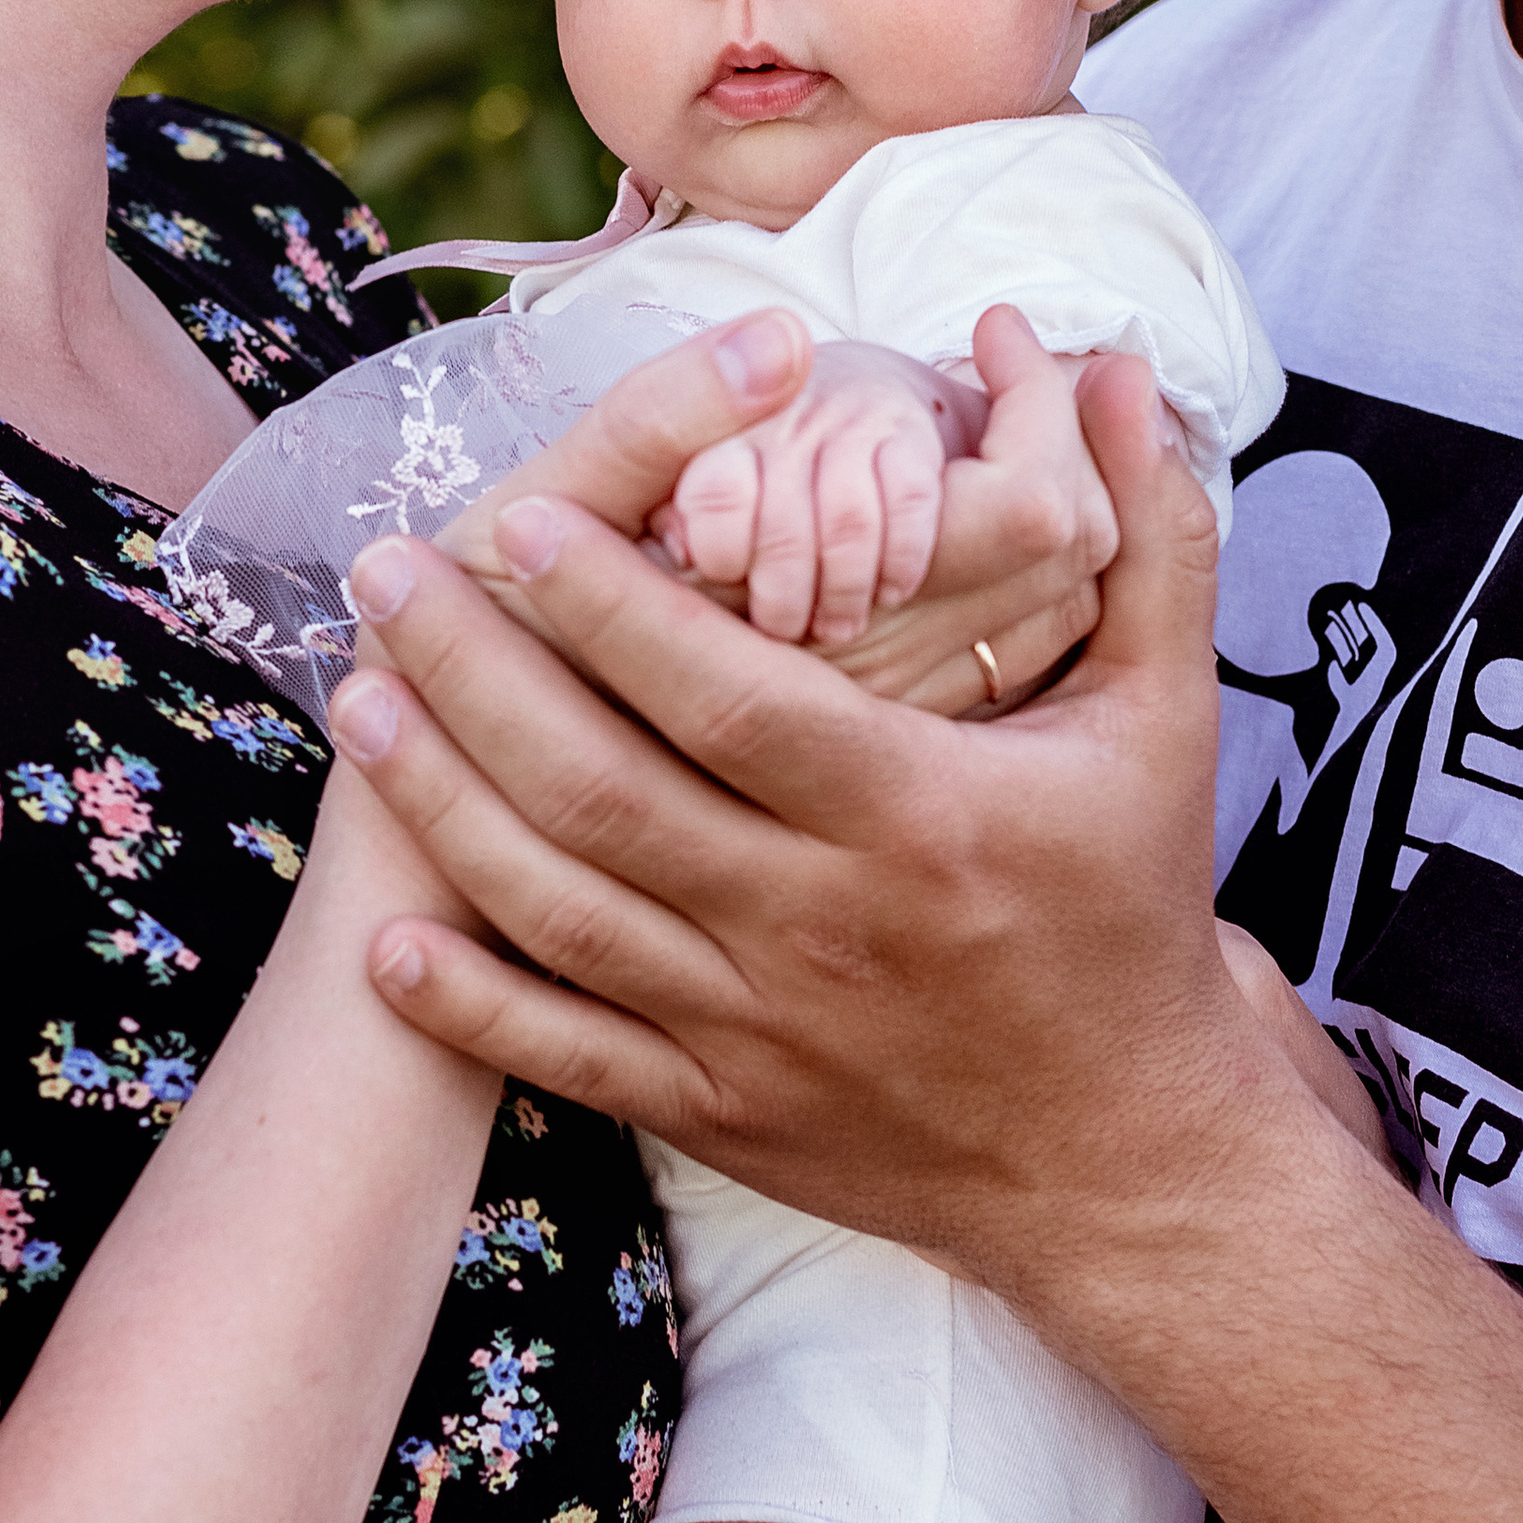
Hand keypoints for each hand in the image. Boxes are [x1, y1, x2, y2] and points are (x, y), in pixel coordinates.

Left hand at [323, 353, 1247, 1304]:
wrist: (1125, 1158)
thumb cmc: (1130, 913)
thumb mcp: (1164, 718)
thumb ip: (1145, 534)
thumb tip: (1108, 364)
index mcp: (919, 816)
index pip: (734, 696)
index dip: (616, 608)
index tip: (524, 518)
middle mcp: (822, 925)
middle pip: (608, 790)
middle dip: (478, 673)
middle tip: (386, 572)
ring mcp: (758, 1032)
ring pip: (563, 912)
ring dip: (444, 806)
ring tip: (357, 700)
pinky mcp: (722, 1117)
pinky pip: (570, 1058)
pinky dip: (469, 1005)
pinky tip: (386, 936)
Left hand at [652, 341, 979, 648]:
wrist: (843, 396)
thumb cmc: (754, 470)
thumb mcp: (694, 485)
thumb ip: (679, 520)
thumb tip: (680, 552)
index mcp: (717, 436)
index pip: (715, 496)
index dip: (721, 553)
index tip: (730, 579)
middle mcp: (782, 422)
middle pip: (784, 527)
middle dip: (785, 598)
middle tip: (786, 632)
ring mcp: (848, 421)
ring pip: (849, 522)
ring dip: (844, 590)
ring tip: (837, 627)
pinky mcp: (909, 431)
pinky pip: (911, 502)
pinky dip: (902, 560)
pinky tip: (890, 591)